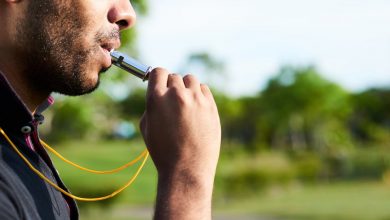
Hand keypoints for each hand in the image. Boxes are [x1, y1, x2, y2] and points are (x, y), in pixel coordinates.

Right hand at [140, 67, 220, 218]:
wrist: (186, 169)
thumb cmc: (163, 151)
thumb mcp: (146, 128)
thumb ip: (151, 105)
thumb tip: (158, 92)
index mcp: (156, 99)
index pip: (158, 72)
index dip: (158, 77)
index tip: (160, 83)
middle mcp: (176, 95)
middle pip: (174, 77)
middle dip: (172, 86)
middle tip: (173, 102)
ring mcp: (195, 99)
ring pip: (190, 80)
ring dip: (186, 88)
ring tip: (186, 104)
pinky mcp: (210, 106)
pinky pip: (204, 89)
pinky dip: (199, 95)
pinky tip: (196, 109)